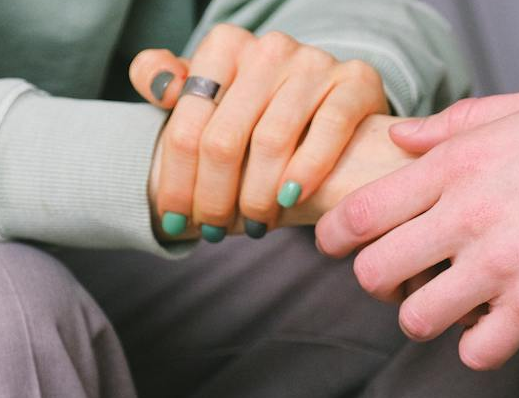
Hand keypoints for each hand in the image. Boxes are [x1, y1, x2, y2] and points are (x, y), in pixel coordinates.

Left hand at [130, 24, 387, 241]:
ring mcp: (314, 62)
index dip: (176, 181)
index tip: (174, 220)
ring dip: (257, 197)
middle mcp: (269, 48)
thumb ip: (165, 81)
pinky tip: (291, 200)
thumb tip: (162, 87)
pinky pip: (328, 129)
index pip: (187, 125)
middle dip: (214, 197)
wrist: (330, 101)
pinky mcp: (356, 80)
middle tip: (214, 231)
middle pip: (223, 139)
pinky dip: (307, 171)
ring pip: (271, 141)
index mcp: (225, 45)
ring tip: (254, 225)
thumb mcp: (206, 91)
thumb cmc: (255, 109)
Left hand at [315, 83, 518, 368]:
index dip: (338, 234)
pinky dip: (484, 345)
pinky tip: (502, 327)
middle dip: (381, 282)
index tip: (339, 244)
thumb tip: (405, 135)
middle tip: (403, 280)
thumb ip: (465, 122)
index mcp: (464, 160)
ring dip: (431, 317)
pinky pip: (477, 350)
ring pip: (417, 318)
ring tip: (455, 306)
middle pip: (375, 271)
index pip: (364, 208)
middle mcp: (470, 212)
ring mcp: (501, 264)